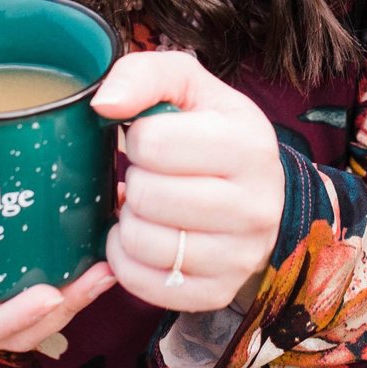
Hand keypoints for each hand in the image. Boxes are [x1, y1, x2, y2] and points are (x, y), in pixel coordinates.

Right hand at [0, 139, 115, 352]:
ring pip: (29, 308)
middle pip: (10, 327)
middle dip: (60, 309)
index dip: (9, 320)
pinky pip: (31, 275)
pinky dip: (67, 264)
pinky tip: (96, 233)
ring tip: (111, 260)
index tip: (51, 295)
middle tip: (102, 273)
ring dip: (74, 293)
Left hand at [92, 51, 286, 312]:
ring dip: (129, 221)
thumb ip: (145, 74)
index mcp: (249, 146)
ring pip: (142, 243)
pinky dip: (127, 260)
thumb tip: (104, 104)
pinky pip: (143, 284)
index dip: (139, 138)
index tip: (154, 140)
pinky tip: (145, 237)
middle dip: (135, 181)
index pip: (153, 143)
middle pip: (147, 196)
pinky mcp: (217, 292)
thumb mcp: (190, 87)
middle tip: (151, 176)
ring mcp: (239, 256)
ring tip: (148, 206)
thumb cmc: (215, 134)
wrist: (262, 196)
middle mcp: (255, 206)